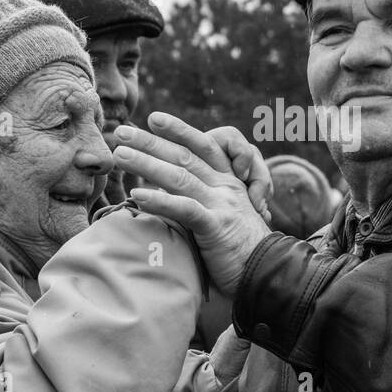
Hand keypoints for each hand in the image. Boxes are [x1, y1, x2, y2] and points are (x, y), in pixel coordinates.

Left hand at [113, 113, 271, 293]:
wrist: (271, 273)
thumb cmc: (242, 250)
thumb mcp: (223, 216)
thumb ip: (200, 200)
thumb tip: (164, 191)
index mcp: (229, 182)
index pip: (203, 146)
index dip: (179, 130)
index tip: (153, 117)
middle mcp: (226, 187)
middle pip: (185, 155)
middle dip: (151, 140)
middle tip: (122, 130)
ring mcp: (222, 205)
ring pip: (180, 176)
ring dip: (147, 163)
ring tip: (120, 155)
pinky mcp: (217, 226)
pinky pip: (186, 209)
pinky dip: (161, 201)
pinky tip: (138, 195)